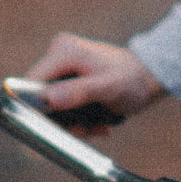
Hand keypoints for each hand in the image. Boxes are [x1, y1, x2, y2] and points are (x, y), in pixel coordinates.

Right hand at [23, 33, 165, 136]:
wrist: (150, 77)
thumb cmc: (133, 78)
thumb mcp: (109, 87)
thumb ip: (80, 92)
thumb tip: (50, 99)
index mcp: (63, 51)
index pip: (30, 82)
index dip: (36, 107)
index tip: (56, 126)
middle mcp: (59, 56)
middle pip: (41, 98)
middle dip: (62, 119)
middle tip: (85, 130)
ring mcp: (64, 68)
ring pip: (54, 106)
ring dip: (74, 122)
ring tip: (97, 126)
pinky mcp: (70, 80)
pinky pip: (64, 105)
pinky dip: (79, 118)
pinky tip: (98, 123)